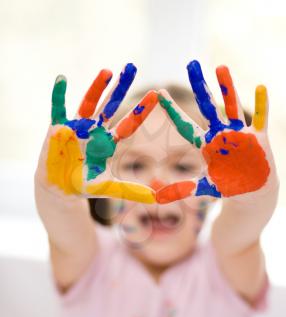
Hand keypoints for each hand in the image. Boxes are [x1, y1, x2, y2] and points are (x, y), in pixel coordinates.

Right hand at [35, 63, 157, 203]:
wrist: (58, 188)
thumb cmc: (83, 185)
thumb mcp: (108, 188)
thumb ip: (131, 191)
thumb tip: (157, 198)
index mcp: (108, 142)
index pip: (128, 123)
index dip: (141, 110)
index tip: (156, 94)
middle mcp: (94, 130)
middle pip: (110, 106)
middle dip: (121, 88)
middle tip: (132, 67)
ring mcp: (76, 127)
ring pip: (88, 103)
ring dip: (96, 88)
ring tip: (107, 71)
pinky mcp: (57, 128)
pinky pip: (57, 109)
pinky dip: (59, 95)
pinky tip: (62, 78)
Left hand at [157, 60, 278, 203]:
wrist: (252, 192)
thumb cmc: (227, 187)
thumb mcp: (204, 188)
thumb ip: (181, 190)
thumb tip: (155, 198)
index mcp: (206, 144)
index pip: (185, 125)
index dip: (172, 110)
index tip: (159, 92)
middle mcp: (220, 134)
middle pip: (207, 106)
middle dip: (199, 86)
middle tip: (190, 64)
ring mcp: (239, 134)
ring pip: (231, 107)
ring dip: (227, 89)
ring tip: (220, 67)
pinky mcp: (258, 138)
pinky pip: (260, 118)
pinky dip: (261, 104)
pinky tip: (260, 87)